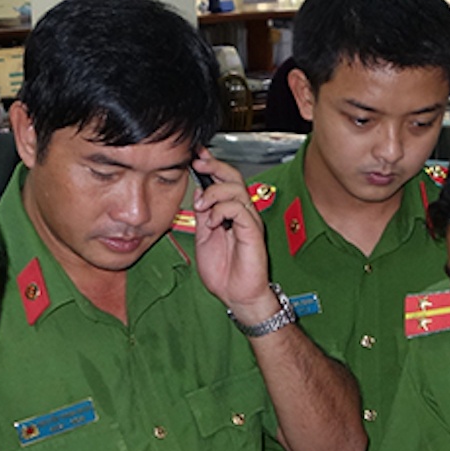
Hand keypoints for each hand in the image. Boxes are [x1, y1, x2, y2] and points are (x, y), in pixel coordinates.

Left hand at [187, 151, 271, 316]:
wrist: (236, 295)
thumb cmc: (224, 272)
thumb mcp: (203, 238)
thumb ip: (203, 216)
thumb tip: (199, 193)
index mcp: (229, 213)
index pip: (223, 181)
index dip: (211, 165)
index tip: (196, 155)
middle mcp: (242, 213)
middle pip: (233, 177)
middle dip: (214, 166)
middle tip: (198, 163)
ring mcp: (249, 221)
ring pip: (236, 190)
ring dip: (214, 194)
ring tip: (202, 208)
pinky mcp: (253, 231)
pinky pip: (240, 209)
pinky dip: (222, 211)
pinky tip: (213, 222)